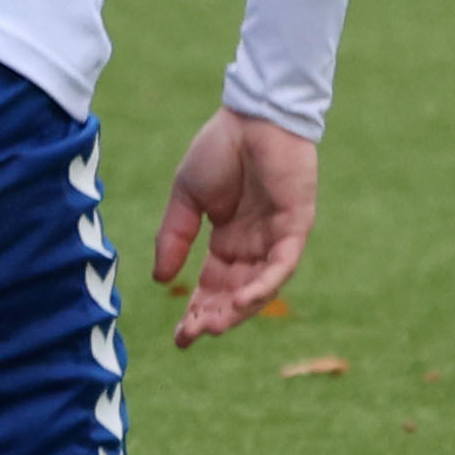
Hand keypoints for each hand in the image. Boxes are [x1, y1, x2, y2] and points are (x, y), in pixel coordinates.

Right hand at [153, 108, 319, 347]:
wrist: (251, 116)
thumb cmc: (219, 149)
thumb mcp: (185, 197)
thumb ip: (173, 236)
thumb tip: (159, 279)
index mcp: (227, 241)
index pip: (213, 286)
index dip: (196, 311)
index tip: (179, 338)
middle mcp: (254, 247)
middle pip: (235, 294)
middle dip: (214, 316)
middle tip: (192, 335)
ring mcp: (277, 239)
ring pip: (260, 287)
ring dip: (238, 309)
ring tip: (212, 325)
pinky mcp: (295, 227)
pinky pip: (281, 265)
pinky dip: (263, 285)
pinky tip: (241, 301)